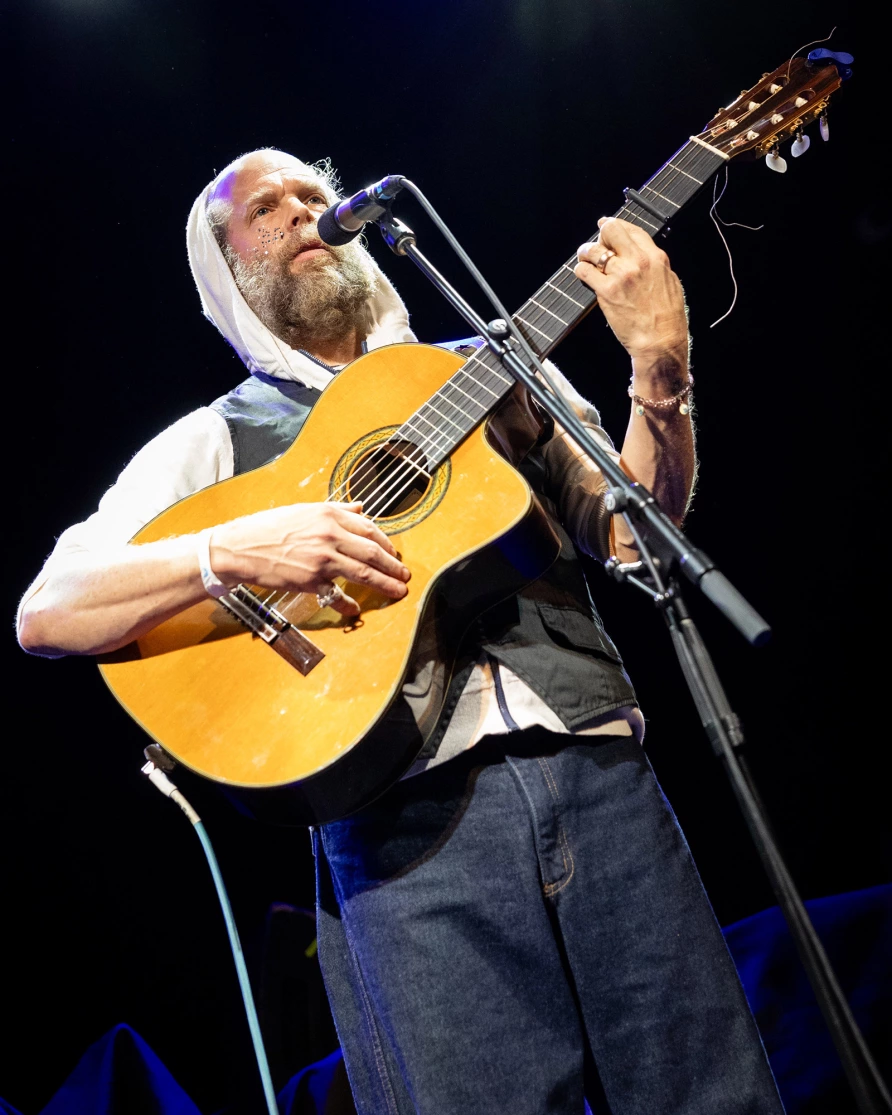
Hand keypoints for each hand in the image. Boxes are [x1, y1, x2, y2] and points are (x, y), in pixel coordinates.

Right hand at [210, 501, 409, 616]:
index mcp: (329, 515)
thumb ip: (336, 509)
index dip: (387, 544)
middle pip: (373, 552)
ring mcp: (322, 559)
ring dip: (385, 584)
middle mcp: (329, 535)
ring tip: (398, 591)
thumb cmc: (269, 528)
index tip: (395, 554)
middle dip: (394, 566)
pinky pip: (337, 595)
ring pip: (364, 573)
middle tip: (404, 576)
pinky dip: (348, 605)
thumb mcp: (305, 510)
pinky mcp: (311, 581)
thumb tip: (361, 507)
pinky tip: (355, 610)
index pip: (369, 529)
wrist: (240, 548)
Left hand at [575, 217, 687, 363]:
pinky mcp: (607, 291)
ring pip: (593, 249)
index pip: (631, 230)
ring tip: (585, 258)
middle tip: (596, 245)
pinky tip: (584, 275)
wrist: (660, 340)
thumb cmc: (667, 317)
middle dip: (600, 234)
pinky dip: (581, 270)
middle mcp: (638, 261)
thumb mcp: (669, 281)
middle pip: (611, 230)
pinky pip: (585, 271)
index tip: (606, 227)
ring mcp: (621, 275)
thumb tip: (641, 256)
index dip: (615, 226)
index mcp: (655, 257)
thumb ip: (654, 265)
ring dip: (586, 252)